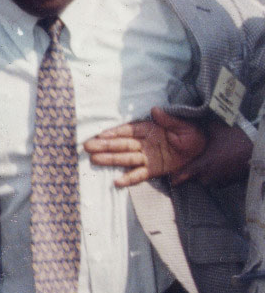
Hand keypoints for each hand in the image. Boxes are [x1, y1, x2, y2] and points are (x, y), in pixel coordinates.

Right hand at [85, 107, 205, 185]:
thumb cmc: (193, 134)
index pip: (128, 131)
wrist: (204, 148)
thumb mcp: (183, 125)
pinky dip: (129, 179)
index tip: (101, 134)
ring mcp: (147, 157)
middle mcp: (145, 144)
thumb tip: (155, 110)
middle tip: (87, 146)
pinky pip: (139, 175)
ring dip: (110, 159)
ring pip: (125, 158)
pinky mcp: (153, 169)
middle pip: (122, 145)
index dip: (115, 133)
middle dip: (105, 145)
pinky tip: (117, 182)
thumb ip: (168, 119)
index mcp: (150, 130)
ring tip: (94, 160)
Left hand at [171, 118, 252, 186]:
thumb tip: (185, 119)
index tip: (170, 176)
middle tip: (197, 158)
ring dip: (204, 172)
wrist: (259, 149)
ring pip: (204, 179)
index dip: (174, 177)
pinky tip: (221, 163)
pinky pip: (215, 181)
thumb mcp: (216, 128)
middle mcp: (208, 177)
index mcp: (202, 165)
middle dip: (193, 169)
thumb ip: (199, 127)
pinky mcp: (227, 184)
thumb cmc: (236, 138)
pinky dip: (215, 174)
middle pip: (193, 177)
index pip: (181, 176)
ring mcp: (218, 182)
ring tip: (211, 159)